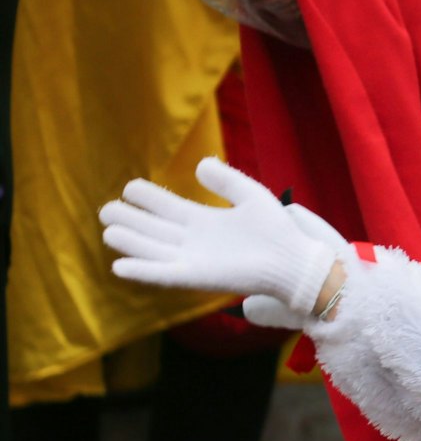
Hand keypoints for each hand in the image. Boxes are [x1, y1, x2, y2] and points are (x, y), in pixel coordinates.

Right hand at [101, 158, 341, 313]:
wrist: (295, 261)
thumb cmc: (278, 230)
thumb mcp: (250, 195)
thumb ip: (226, 179)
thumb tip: (199, 164)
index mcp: (205, 221)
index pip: (168, 208)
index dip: (148, 198)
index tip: (130, 187)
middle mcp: (194, 241)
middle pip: (153, 229)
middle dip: (130, 219)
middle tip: (106, 209)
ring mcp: (193, 259)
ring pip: (153, 250)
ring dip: (131, 242)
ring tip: (109, 230)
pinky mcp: (197, 277)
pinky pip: (163, 274)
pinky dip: (142, 270)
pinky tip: (120, 265)